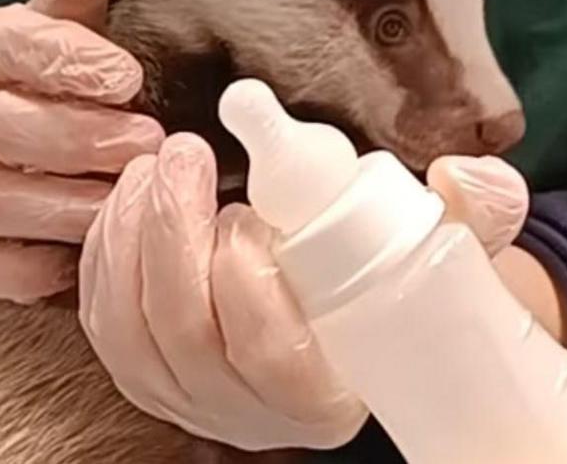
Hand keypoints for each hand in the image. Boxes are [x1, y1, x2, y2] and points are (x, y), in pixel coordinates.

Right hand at [0, 0, 163, 302]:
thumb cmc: (14, 86)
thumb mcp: (39, 30)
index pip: (9, 46)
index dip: (67, 60)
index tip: (126, 74)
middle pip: (5, 129)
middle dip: (81, 138)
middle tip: (148, 143)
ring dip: (69, 204)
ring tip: (132, 200)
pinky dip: (32, 269)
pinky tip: (87, 258)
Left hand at [79, 134, 529, 450]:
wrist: (330, 327)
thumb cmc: (379, 287)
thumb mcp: (436, 255)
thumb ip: (470, 217)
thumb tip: (462, 173)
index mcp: (319, 396)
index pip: (268, 353)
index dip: (246, 277)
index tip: (252, 209)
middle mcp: (241, 412)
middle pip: (181, 331)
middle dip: (172, 231)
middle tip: (186, 154)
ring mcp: (177, 396)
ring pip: (126, 324)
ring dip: (129, 232)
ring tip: (154, 165)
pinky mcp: (133, 367)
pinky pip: (97, 311)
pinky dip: (102, 248)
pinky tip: (128, 195)